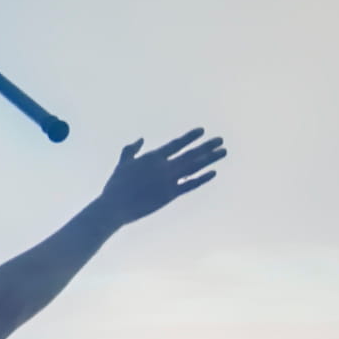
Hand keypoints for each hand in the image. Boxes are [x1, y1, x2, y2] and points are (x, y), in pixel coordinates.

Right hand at [99, 130, 226, 226]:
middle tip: (220, 140)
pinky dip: (202, 178)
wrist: (115, 206)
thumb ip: (131, 150)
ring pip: (194, 167)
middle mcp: (163, 167)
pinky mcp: (170, 196)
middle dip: (207, 146)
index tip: (202, 131)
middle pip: (190, 154)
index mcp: (152, 157)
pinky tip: (213, 172)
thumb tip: (140, 139)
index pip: (176, 144)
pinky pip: (190, 185)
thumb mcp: (123, 164)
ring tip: (223, 152)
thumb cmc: (116, 185)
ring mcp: (168, 181)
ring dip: (210, 159)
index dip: (190, 137)